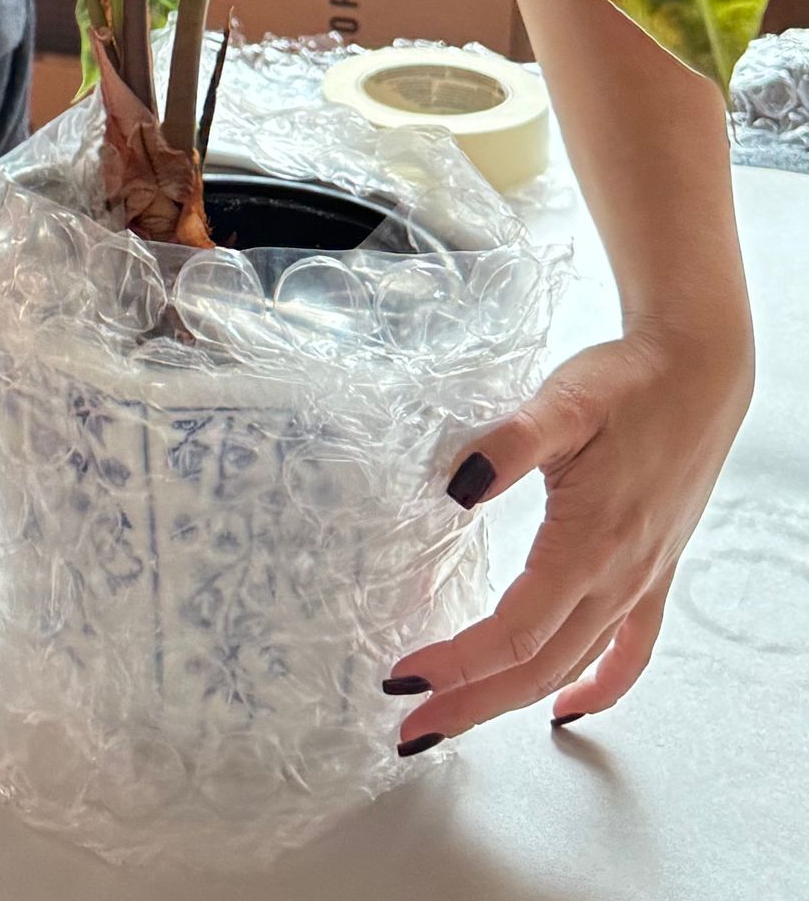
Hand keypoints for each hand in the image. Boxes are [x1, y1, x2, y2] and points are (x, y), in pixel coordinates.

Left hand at [382, 320, 752, 748]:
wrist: (697, 371)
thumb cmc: (627, 382)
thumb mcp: (562, 401)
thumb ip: (507, 445)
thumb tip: (455, 488)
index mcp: (590, 544)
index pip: (514, 631)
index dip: (457, 663)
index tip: (402, 677)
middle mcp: (619, 577)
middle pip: (537, 667)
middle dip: (471, 704)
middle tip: (411, 728)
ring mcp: (640, 580)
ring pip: (573, 664)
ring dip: (514, 700)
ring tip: (459, 717)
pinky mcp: (653, 572)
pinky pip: (630, 650)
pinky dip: (599, 686)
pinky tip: (568, 706)